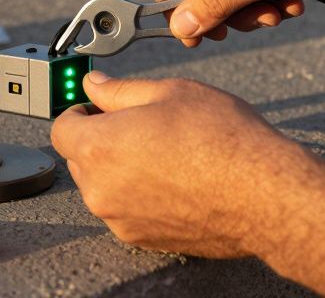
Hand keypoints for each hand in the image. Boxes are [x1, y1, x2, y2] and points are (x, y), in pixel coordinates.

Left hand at [50, 71, 324, 258]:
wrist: (263, 194)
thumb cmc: (222, 139)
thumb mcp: (168, 93)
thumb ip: (120, 90)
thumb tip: (93, 85)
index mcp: (99, 147)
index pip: (61, 128)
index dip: (78, 111)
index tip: (96, 106)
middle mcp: (101, 189)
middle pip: (80, 158)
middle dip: (100, 138)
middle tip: (139, 124)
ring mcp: (120, 219)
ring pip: (103, 185)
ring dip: (119, 167)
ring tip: (164, 150)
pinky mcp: (142, 239)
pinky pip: (125, 209)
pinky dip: (138, 193)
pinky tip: (173, 177)